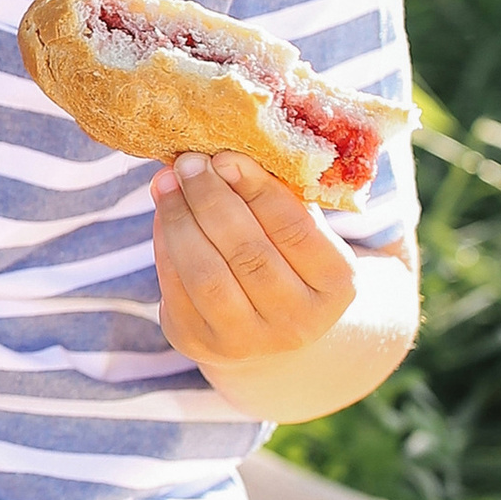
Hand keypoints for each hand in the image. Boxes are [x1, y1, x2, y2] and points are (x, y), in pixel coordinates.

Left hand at [153, 150, 355, 367]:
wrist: (269, 332)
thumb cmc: (287, 260)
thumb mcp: (303, 232)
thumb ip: (276, 197)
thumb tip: (217, 157)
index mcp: (337, 283)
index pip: (295, 229)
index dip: (256, 189)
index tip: (226, 156)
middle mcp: (297, 321)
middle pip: (247, 252)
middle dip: (211, 199)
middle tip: (189, 162)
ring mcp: (248, 340)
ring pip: (206, 273)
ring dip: (180, 219)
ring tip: (167, 182)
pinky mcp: (200, 343)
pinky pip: (175, 287)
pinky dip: (165, 243)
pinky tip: (163, 213)